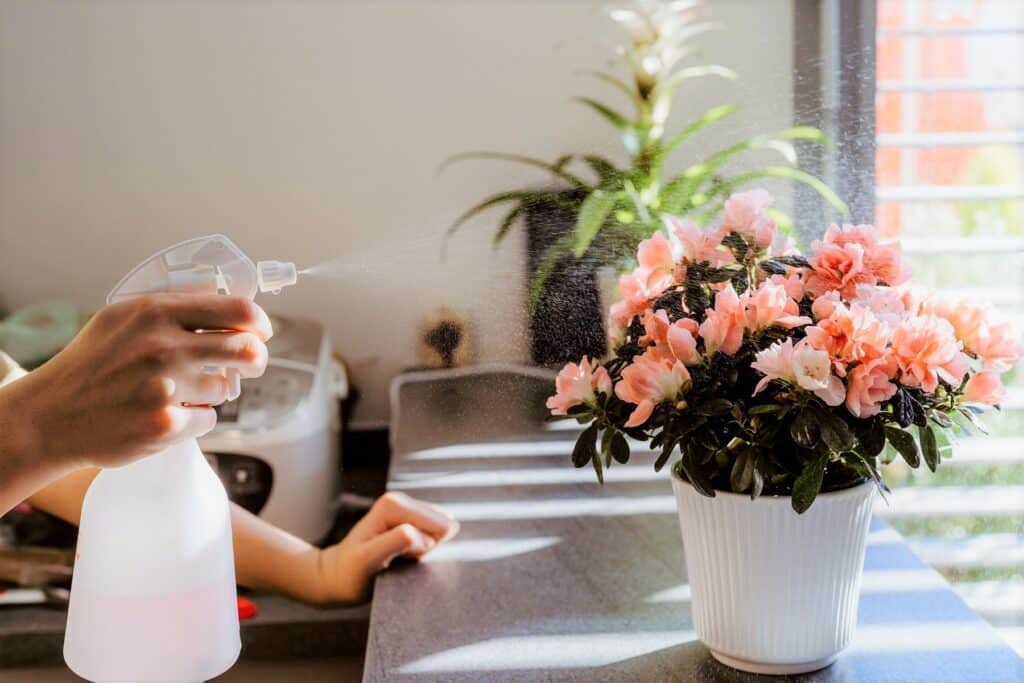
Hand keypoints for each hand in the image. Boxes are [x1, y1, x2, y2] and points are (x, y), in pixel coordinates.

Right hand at [3, 293, 271, 470]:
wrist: (50, 415)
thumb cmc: (90, 364)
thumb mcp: (122, 317)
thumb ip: (172, 306)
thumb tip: (226, 299)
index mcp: (157, 313)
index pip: (238, 311)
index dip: (259, 323)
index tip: (261, 331)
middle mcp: (164, 346)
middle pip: (248, 350)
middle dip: (256, 359)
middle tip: (250, 365)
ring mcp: (166, 387)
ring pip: (225, 388)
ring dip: (212, 392)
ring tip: (179, 392)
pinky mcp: (166, 424)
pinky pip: (207, 419)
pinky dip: (193, 419)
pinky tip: (164, 415)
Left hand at [315, 492, 457, 603]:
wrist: (337, 577)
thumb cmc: (351, 573)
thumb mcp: (369, 560)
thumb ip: (395, 543)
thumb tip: (421, 534)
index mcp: (393, 504)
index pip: (438, 526)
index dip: (424, 548)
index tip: (399, 557)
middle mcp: (401, 500)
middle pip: (441, 526)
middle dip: (426, 547)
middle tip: (398, 558)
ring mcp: (406, 510)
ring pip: (439, 532)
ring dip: (423, 550)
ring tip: (398, 558)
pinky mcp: (410, 520)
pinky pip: (433, 536)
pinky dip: (422, 551)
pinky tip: (402, 556)